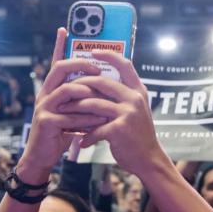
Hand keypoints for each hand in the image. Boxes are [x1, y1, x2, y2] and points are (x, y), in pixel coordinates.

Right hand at [17, 27, 106, 182]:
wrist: (43, 156)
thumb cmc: (60, 134)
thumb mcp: (72, 114)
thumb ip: (82, 101)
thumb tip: (103, 89)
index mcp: (52, 89)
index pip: (56, 63)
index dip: (58, 46)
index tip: (63, 29)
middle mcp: (45, 94)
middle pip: (59, 70)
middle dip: (79, 66)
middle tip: (98, 70)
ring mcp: (44, 108)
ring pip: (65, 92)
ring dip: (86, 93)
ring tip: (100, 97)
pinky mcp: (46, 123)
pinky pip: (68, 116)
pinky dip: (85, 119)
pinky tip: (98, 122)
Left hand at [56, 51, 166, 175]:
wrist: (149, 160)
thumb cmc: (138, 136)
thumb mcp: (136, 111)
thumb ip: (122, 97)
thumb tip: (100, 84)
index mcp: (138, 91)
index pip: (124, 64)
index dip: (108, 55)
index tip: (93, 51)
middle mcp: (134, 99)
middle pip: (101, 82)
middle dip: (80, 84)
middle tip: (65, 89)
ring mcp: (128, 113)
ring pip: (93, 103)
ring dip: (75, 108)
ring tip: (64, 113)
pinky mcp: (120, 129)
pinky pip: (95, 128)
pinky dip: (86, 136)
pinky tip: (81, 142)